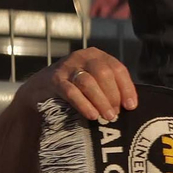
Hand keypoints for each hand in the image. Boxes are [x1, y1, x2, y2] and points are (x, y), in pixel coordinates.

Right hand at [21, 48, 137, 122]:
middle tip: (116, 113)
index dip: (127, 88)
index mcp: (98, 55)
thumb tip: (129, 105)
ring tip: (108, 116)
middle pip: (104, 74)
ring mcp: (67, 67)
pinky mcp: (54, 79)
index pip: (118, 69)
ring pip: (88, 82)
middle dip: (113, 95)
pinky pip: (71, 92)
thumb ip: (110, 87)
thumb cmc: (75, 84)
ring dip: (101, 101)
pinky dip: (84, 104)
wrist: (41, 86)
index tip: (131, 106)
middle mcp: (83, 57)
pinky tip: (92, 115)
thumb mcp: (95, 80)